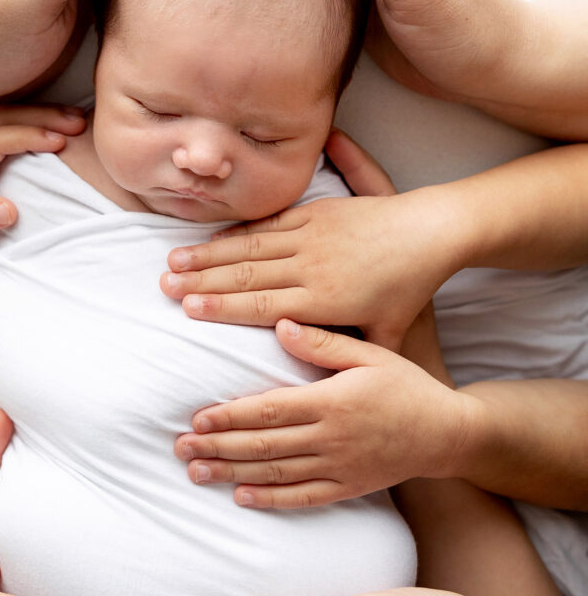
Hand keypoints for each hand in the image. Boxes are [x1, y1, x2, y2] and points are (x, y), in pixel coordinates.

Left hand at [0, 106, 82, 244]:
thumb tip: (11, 209)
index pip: (0, 139)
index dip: (31, 136)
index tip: (61, 142)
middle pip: (10, 118)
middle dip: (47, 116)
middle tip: (82, 123)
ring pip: (11, 118)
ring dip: (44, 115)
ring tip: (77, 120)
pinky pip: (9, 127)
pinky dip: (34, 121)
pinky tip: (53, 128)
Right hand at [161, 130, 457, 349]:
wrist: (432, 235)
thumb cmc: (409, 291)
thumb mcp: (385, 335)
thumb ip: (350, 357)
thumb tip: (319, 381)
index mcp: (324, 300)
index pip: (262, 304)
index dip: (221, 306)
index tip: (188, 307)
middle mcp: (312, 267)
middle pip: (246, 275)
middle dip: (201, 279)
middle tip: (163, 283)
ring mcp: (313, 236)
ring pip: (251, 247)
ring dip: (210, 253)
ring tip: (175, 259)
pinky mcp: (318, 213)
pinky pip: (270, 223)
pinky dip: (238, 231)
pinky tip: (214, 238)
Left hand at [175, 319, 477, 507]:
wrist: (447, 433)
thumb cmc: (406, 386)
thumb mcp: (371, 355)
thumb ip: (324, 343)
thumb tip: (281, 324)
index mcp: (333, 401)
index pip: (270, 410)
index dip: (231, 416)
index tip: (198, 418)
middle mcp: (332, 437)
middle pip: (264, 444)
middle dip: (218, 446)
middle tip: (180, 447)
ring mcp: (339, 467)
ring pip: (276, 473)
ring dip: (232, 474)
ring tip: (196, 472)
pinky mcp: (348, 488)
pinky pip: (303, 498)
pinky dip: (270, 499)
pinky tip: (240, 496)